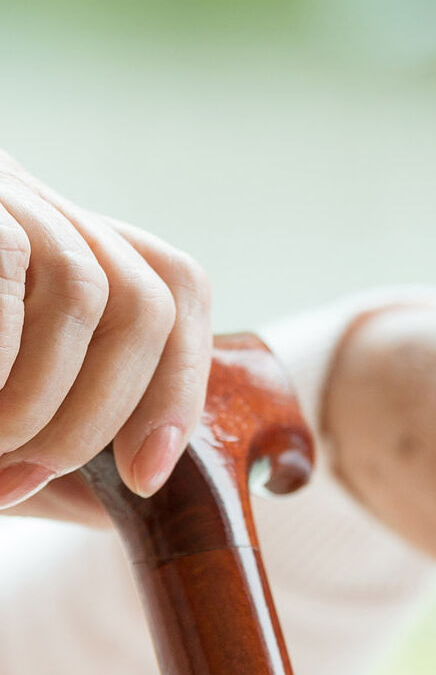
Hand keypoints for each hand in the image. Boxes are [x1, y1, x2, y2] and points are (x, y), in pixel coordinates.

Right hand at [0, 151, 211, 525]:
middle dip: (101, 416)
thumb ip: (68, 438)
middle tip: (26, 469)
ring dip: (40, 403)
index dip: (178, 385)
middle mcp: (28, 199)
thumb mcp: (1, 416)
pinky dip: (0, 363)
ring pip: (84, 288)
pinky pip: (7, 263)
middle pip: (143, 298)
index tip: (146, 475)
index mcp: (56, 245)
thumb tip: (151, 473)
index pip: (174, 285)